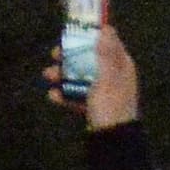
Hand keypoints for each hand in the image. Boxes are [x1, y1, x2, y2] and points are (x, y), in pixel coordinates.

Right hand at [44, 10, 140, 131]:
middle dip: (70, 56)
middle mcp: (113, 75)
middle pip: (89, 59)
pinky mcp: (93, 106)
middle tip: (54, 53)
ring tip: (47, 75)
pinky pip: (77, 96)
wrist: (110, 140)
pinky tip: (53, 96)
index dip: (91, 35)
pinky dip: (65, 95)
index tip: (73, 30)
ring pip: (80, 77)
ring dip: (63, 75)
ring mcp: (103, 91)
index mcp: (121, 65)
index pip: (108, 42)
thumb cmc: (111, 105)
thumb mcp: (108, 77)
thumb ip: (105, 54)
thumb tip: (106, 28)